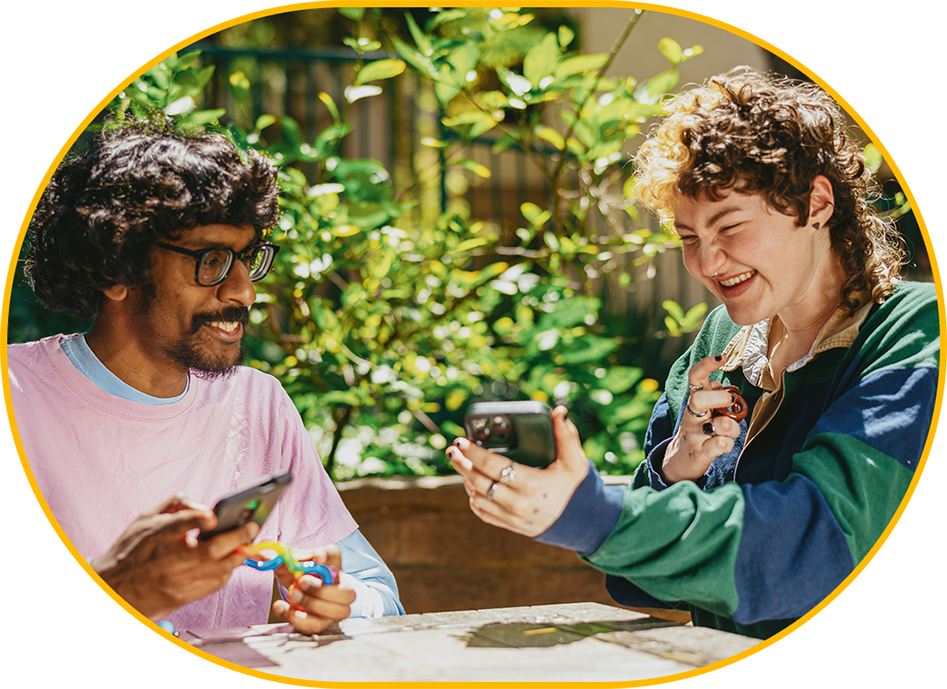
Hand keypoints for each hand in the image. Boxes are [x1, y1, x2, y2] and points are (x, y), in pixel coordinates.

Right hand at [91, 493, 257, 620]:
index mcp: (157, 535)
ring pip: (220, 568)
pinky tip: (231, 560)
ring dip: (239, 553)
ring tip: (247, 541)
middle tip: (252, 526)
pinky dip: (228, 570)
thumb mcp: (145, 518)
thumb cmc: (131, 551)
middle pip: (212, 549)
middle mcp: (168, 560)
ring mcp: (177, 581)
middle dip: (239, 536)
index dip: (199, 518)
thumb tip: (206, 506)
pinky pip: (215, 583)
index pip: (181, 524)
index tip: (214, 515)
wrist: (112, 591)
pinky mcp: (183, 598)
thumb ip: (177, 504)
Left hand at [270, 544, 356, 633]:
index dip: (327, 556)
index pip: (335, 555)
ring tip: (292, 595)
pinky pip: (316, 625)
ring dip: (311, 604)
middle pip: (347, 592)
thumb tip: (266, 557)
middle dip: (321, 589)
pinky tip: (283, 608)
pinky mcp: (325, 622)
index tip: (317, 556)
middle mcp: (340, 585)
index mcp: (331, 563)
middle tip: (301, 582)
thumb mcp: (288, 562)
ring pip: (337, 612)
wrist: (297, 589)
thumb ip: (279, 558)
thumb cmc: (299, 573)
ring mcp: (336, 606)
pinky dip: (297, 618)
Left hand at [447, 405, 587, 536]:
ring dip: (465, 478)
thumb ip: (566, 435)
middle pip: (479, 482)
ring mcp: (512, 517)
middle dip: (462, 464)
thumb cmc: (575, 487)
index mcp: (532, 485)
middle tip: (453, 449)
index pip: (494, 467)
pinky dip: (473, 496)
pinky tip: (470, 482)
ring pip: (477, 497)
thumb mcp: (575, 461)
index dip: (474, 453)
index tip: (462, 441)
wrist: (581, 522)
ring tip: (460, 462)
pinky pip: (482, 511)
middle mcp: (518, 503)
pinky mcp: (509, 525)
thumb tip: (558, 411)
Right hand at [662, 354, 742, 483]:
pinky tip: (724, 444)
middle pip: (699, 399)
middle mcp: (691, 416)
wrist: (680, 460)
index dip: (707, 365)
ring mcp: (694, 435)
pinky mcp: (699, 453)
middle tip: (731, 403)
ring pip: (718, 425)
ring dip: (732, 428)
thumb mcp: (702, 410)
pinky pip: (718, 445)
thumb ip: (711, 395)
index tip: (723, 356)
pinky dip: (726, 444)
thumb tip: (718, 383)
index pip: (695, 377)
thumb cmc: (700, 430)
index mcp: (693, 401)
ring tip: (731, 432)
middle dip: (720, 398)